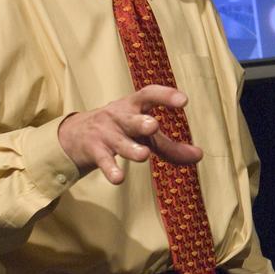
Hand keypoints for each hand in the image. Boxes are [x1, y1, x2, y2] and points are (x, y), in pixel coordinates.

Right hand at [57, 85, 203, 183]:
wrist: (75, 134)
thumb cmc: (121, 129)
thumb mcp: (144, 134)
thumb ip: (170, 145)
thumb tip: (199, 156)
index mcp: (134, 106)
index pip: (149, 94)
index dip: (165, 95)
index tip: (183, 100)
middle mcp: (120, 116)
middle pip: (131, 119)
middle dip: (141, 122)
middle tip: (154, 125)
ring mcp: (106, 133)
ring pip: (119, 142)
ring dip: (130, 148)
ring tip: (143, 155)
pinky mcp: (95, 151)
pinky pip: (104, 161)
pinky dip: (110, 170)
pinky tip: (118, 179)